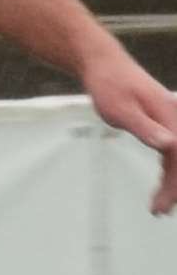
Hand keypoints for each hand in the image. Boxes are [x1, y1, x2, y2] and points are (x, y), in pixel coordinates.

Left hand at [81, 45, 176, 213]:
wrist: (104, 63)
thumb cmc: (109, 85)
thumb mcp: (121, 109)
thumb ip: (144, 128)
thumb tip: (169, 145)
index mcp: (172, 117)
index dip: (175, 186)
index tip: (162, 206)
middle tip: (160, 210)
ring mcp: (173, 121)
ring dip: (174, 183)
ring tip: (161, 206)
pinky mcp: (165, 123)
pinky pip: (173, 152)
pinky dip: (170, 171)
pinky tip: (163, 186)